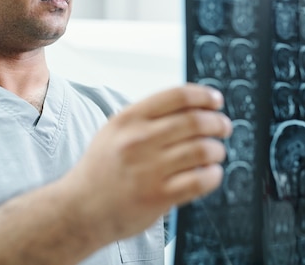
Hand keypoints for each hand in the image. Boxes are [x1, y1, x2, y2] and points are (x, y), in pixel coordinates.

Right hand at [63, 83, 231, 244]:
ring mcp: (149, 169)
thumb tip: (192, 105)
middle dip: (218, 123)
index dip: (203, 96)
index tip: (216, 101)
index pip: (177, 96)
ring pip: (203, 150)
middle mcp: (139, 140)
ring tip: (215, 153)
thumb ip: (147, 117)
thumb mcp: (115, 131)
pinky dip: (214, 174)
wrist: (80, 209)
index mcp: (129, 119)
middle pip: (195, 121)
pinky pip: (200, 180)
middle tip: (224, 127)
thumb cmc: (102, 168)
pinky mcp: (158, 196)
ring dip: (217, 150)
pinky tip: (211, 173)